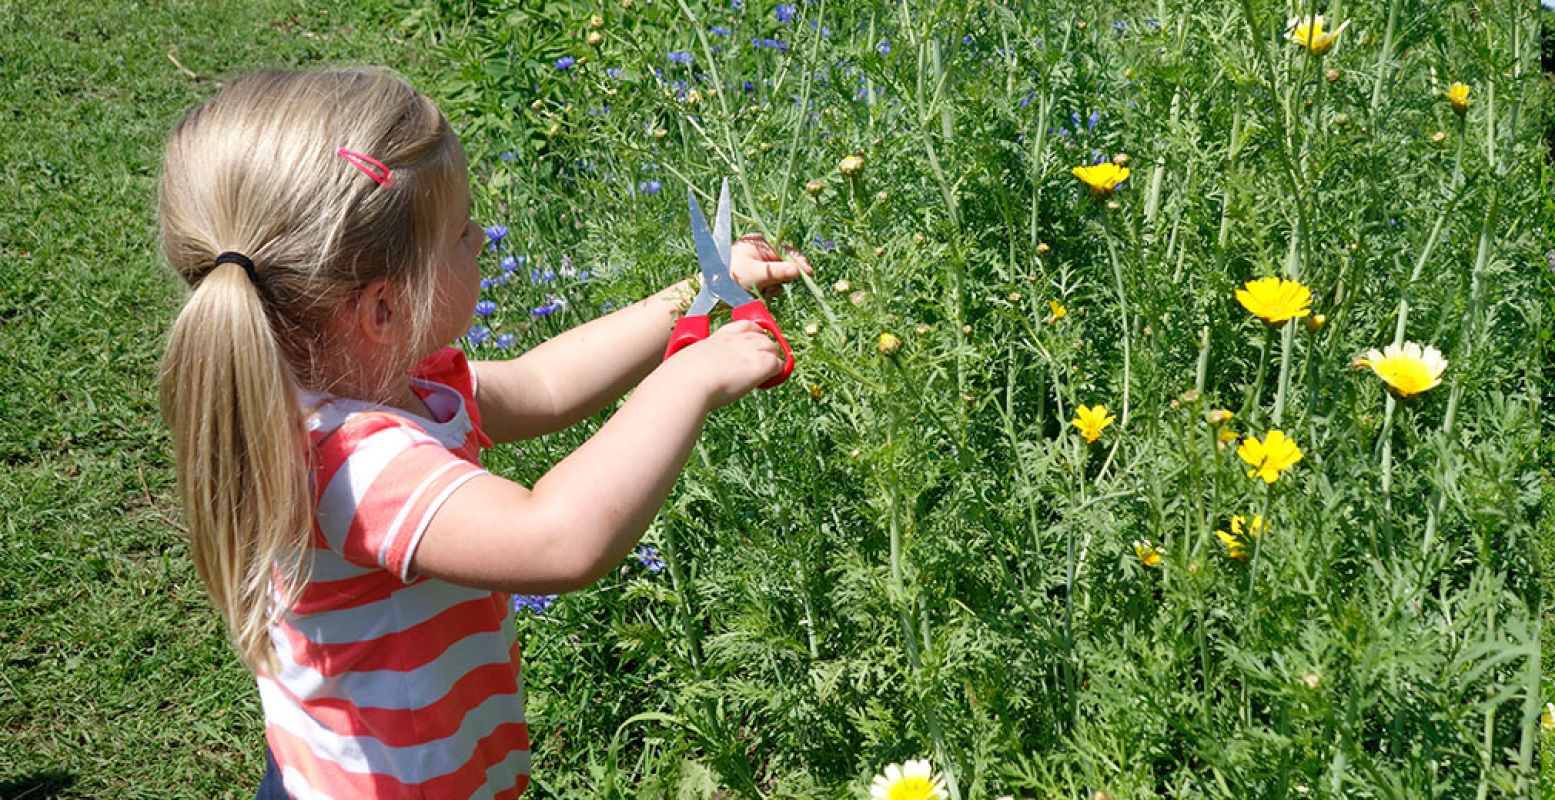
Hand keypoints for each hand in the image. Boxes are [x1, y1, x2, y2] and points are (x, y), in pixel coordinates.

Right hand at [663, 320, 783, 409]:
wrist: (687, 382)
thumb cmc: (682, 377)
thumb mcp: (693, 359)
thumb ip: (704, 361)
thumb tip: (701, 373)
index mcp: (721, 335)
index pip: (746, 325)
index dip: (755, 333)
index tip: (753, 344)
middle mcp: (738, 339)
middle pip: (764, 336)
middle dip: (765, 349)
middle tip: (761, 364)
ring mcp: (751, 350)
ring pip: (773, 349)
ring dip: (772, 360)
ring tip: (765, 375)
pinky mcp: (761, 364)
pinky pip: (779, 365)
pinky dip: (776, 374)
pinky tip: (766, 382)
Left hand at [728, 234, 812, 297]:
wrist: (712, 290)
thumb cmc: (730, 276)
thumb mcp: (756, 273)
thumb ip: (777, 272)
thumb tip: (797, 270)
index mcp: (761, 243)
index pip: (786, 251)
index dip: (798, 262)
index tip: (809, 272)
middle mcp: (762, 251)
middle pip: (784, 265)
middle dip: (780, 278)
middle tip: (771, 287)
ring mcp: (760, 264)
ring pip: (778, 277)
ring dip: (773, 287)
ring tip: (761, 291)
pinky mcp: (758, 276)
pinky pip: (771, 284)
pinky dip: (767, 291)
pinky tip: (758, 294)